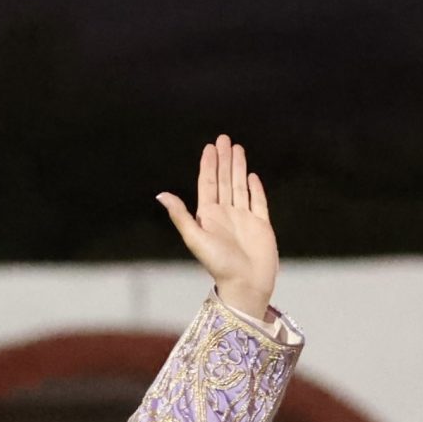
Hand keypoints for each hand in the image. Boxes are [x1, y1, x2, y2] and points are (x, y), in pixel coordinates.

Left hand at [156, 136, 277, 321]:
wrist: (246, 283)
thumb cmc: (218, 264)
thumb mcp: (195, 238)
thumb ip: (180, 215)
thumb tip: (161, 195)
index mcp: (208, 216)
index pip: (207, 184)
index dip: (208, 165)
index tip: (210, 147)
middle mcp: (225, 214)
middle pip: (223, 180)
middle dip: (224, 160)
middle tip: (224, 138)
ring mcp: (244, 218)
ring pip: (239, 186)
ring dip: (238, 168)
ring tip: (237, 148)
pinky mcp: (261, 224)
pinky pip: (258, 201)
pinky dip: (255, 188)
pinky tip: (251, 176)